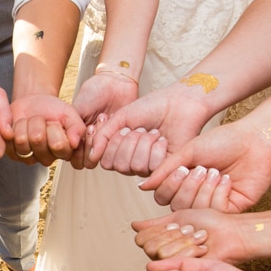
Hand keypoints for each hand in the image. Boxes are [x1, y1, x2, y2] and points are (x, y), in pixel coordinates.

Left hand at [9, 93, 84, 164]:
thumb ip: (77, 127)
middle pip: (38, 141)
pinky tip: (21, 127)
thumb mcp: (69, 113)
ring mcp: (29, 158)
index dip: (54, 129)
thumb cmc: (52, 110)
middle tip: (42, 121)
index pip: (58, 145)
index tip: (56, 123)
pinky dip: (14, 128)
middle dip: (38, 123)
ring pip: (22, 141)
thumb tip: (75, 143)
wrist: (33, 104)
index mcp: (64, 151)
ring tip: (30, 122)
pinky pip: (10, 141)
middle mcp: (47, 158)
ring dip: (25, 124)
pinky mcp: (14, 154)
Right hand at [70, 73, 138, 166]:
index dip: (77, 147)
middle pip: (89, 158)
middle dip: (90, 141)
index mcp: (79, 136)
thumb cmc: (94, 91)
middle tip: (92, 124)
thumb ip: (71, 130)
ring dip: (102, 137)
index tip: (81, 130)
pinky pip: (118, 147)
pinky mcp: (122, 137)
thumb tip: (70, 147)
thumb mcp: (76, 109)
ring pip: (103, 154)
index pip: (75, 156)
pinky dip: (115, 135)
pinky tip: (112, 119)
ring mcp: (108, 140)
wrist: (115, 81)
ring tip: (103, 118)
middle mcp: (93, 141)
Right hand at [87, 87, 212, 170]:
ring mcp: (150, 166)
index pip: (106, 161)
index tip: (125, 127)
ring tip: (154, 132)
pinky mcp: (166, 168)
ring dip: (144, 144)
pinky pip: (153, 167)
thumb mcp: (120, 117)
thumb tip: (92, 156)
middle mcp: (133, 161)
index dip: (114, 144)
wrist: (178, 102)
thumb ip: (102, 136)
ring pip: (136, 166)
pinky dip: (157, 149)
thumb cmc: (151, 107)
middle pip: (120, 166)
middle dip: (130, 142)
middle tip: (142, 129)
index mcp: (121, 151)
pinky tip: (163, 139)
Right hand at [132, 208, 248, 263]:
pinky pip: (176, 261)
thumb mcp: (178, 216)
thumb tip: (134, 225)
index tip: (177, 225)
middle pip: (151, 246)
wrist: (230, 232)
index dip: (159, 230)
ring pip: (162, 253)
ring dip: (184, 241)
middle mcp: (166, 257)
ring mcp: (176, 267)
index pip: (142, 238)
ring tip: (198, 240)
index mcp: (162, 243)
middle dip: (173, 235)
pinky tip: (203, 250)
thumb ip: (155, 223)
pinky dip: (192, 250)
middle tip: (190, 231)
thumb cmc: (210, 223)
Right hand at [139, 120, 270, 211]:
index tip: (182, 169)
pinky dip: (218, 194)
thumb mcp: (189, 151)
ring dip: (204, 190)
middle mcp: (196, 194)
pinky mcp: (232, 209)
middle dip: (188, 187)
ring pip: (195, 211)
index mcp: (183, 181)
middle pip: (177, 207)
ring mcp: (213, 203)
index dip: (169, 187)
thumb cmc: (223, 141)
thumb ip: (165, 169)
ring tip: (215, 172)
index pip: (163, 197)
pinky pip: (215, 211)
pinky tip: (227, 181)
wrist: (255, 140)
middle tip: (202, 169)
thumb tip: (143, 187)